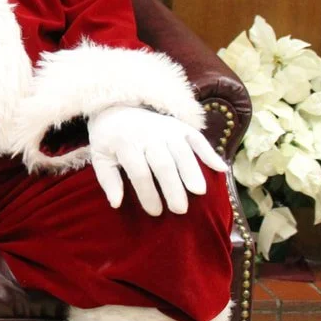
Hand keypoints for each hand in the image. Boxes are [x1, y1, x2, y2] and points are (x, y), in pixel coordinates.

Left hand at [88, 105, 227, 216]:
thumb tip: (116, 203)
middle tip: (180, 209)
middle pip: (163, 163)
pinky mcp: (180, 125)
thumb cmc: (110, 140)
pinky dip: (210, 152)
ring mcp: (165, 128)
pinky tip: (221, 168)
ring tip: (199, 192)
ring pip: (182, 151)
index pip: (139, 171)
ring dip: (192, 171)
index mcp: (125, 142)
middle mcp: (147, 134)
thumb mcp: (100, 157)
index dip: (147, 192)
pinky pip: (197, 138)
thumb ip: (107, 180)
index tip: (155, 212)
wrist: (117, 108)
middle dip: (172, 187)